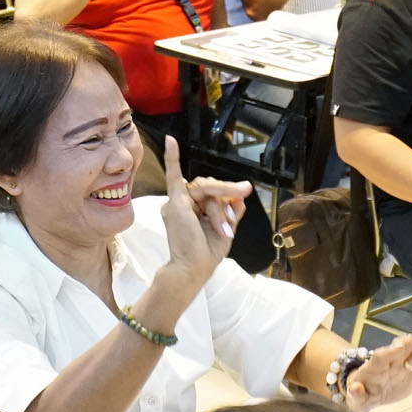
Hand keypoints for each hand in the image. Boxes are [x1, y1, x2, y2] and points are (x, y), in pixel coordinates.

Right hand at [156, 136, 246, 291]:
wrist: (194, 269)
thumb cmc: (206, 255)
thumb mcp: (226, 229)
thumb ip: (232, 210)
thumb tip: (241, 195)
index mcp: (194, 209)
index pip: (214, 192)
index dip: (227, 199)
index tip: (241, 204)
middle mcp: (184, 204)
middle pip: (210, 188)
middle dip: (225, 201)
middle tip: (239, 203)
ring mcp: (178, 202)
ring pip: (206, 189)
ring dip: (218, 208)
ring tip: (222, 226)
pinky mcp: (176, 203)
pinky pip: (173, 176)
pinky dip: (172, 159)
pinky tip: (171, 142)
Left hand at [344, 322, 411, 411]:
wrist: (369, 393)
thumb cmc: (359, 394)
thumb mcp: (355, 398)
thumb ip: (356, 395)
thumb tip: (355, 389)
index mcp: (374, 366)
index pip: (382, 356)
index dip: (390, 351)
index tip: (399, 347)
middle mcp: (391, 362)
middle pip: (403, 348)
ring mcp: (404, 366)